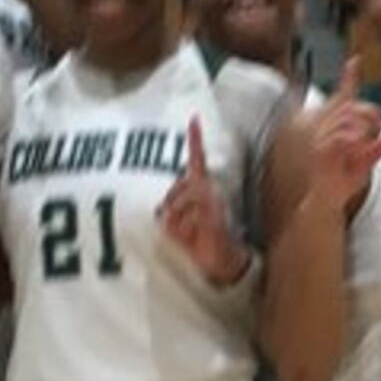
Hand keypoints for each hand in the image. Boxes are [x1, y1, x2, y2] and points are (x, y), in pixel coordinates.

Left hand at [158, 113, 252, 284]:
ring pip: (180, 203)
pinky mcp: (214, 217)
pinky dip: (186, 230)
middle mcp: (209, 191)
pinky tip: (196, 237)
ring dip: (178, 223)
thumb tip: (161, 208)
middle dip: (171, 208)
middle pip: (177, 187)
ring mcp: (213, 203)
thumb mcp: (178, 224)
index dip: (196, 139)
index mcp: (202, 188)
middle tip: (182, 228)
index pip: (197, 160)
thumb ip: (170, 210)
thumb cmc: (199, 240)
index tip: (194, 118)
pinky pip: (189, 217)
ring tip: (190, 235)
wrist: (220, 262)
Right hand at [302, 57, 380, 210]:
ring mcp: (321, 138)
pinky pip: (343, 136)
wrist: (327, 200)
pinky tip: (360, 146)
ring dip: (365, 128)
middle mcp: (325, 128)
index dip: (348, 77)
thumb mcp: (367, 162)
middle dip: (371, 114)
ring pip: (348, 118)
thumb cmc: (343, 180)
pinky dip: (356, 140)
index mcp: (335, 126)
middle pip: (351, 106)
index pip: (343, 97)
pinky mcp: (322, 150)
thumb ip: (379, 147)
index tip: (355, 60)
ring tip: (370, 142)